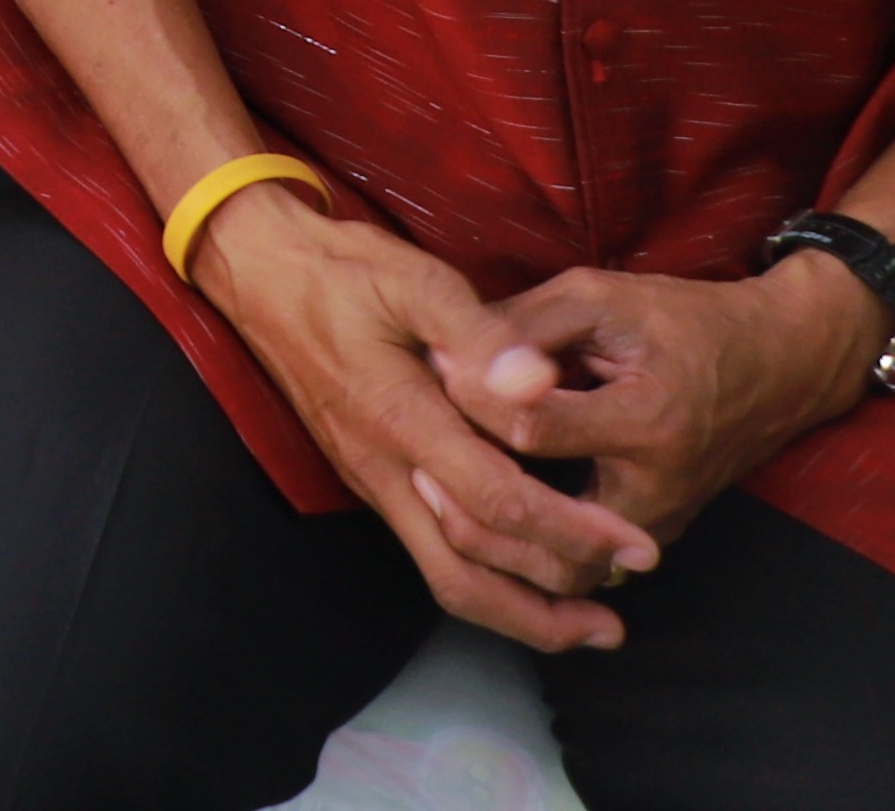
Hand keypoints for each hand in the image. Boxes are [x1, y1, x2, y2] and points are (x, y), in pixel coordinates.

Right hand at [190, 188, 656, 648]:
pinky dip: (489, 582)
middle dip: (552, 601)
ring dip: (519, 612)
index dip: (574, 534)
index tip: (637, 546)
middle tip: (620, 612)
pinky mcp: (372, 479)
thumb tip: (540, 382)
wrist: (258, 271)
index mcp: (402, 419)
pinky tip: (528, 579)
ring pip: (446, 576)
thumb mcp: (415, 279)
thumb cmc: (340, 269)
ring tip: (586, 626)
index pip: (498, 502)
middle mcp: (384, 468)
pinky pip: (432, 554)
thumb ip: (482, 335)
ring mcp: (373, 480)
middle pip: (471, 570)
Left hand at [458, 252, 888, 549]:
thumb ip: (524, 326)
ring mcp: (658, 523)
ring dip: (498, 535)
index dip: (471, 398)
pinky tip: (491, 502)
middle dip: (471, 497)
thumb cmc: (686, 322)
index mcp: (645, 420)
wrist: (780, 364)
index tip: (433, 369)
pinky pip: (580, 562)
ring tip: (443, 485)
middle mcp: (655, 487)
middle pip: (538, 521)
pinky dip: (532, 543)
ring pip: (557, 564)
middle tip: (419, 460)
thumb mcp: (602, 298)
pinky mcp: (652, 537)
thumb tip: (446, 351)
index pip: (530, 429)